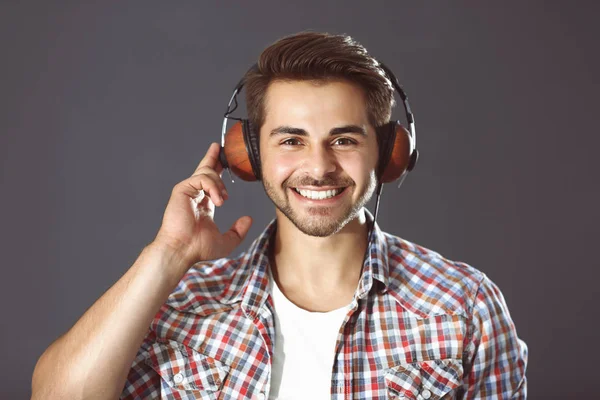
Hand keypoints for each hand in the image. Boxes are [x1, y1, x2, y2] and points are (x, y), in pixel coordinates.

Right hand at [153, 142, 252, 268]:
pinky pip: (202, 178)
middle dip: (213, 157)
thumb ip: (238, 231)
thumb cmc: (198, 248)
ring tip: (222, 200)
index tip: (225, 161)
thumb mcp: (226, 241)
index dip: (218, 169)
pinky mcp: (182, 189)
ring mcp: (188, 191)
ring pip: (207, 173)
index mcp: (203, 203)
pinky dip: (213, 186)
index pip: (211, 181)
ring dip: (220, 184)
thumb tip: (248, 219)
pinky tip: (218, 199)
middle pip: (205, 168)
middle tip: (220, 147)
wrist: (182, 250)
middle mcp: (195, 195)